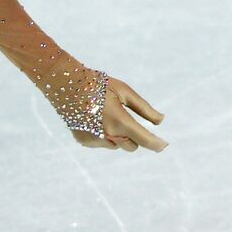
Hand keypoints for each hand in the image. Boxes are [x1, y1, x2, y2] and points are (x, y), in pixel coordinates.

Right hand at [38, 54, 167, 151]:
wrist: (67, 86)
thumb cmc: (100, 85)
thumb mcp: (125, 92)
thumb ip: (144, 109)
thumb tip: (161, 120)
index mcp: (120, 121)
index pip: (144, 139)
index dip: (156, 144)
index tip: (164, 146)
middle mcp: (108, 135)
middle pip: (131, 145)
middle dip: (134, 136)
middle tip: (126, 117)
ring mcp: (95, 141)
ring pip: (116, 145)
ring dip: (118, 135)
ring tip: (106, 115)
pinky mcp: (85, 142)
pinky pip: (102, 143)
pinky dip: (104, 135)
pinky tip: (95, 119)